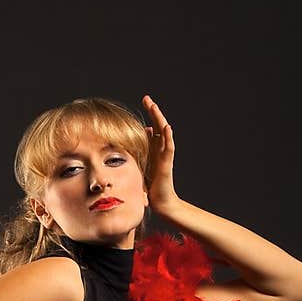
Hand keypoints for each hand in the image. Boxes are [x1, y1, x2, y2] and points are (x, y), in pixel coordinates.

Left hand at [142, 94, 178, 217]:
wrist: (159, 202)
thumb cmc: (149, 187)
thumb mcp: (139, 166)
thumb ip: (137, 154)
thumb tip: (132, 141)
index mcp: (154, 148)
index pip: (152, 126)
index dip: (150, 113)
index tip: (145, 100)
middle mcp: (160, 149)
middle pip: (158, 125)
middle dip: (153, 111)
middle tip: (147, 98)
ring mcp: (165, 155)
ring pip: (164, 133)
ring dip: (159, 119)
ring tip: (155, 107)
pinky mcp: (167, 164)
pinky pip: (169, 148)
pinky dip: (168, 137)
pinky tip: (166, 127)